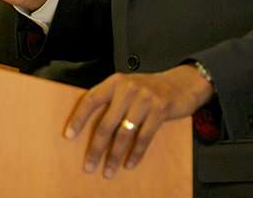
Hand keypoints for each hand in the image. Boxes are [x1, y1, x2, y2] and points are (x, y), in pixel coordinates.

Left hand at [65, 65, 214, 178]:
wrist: (183, 83)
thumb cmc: (152, 88)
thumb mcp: (130, 87)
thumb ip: (113, 101)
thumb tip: (91, 128)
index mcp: (116, 81)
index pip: (91, 100)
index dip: (78, 118)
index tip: (68, 135)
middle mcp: (128, 88)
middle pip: (106, 124)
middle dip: (96, 148)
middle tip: (89, 165)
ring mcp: (145, 99)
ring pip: (123, 134)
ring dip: (114, 156)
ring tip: (108, 170)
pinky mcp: (160, 110)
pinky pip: (143, 137)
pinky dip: (136, 154)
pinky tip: (130, 163)